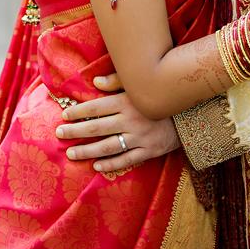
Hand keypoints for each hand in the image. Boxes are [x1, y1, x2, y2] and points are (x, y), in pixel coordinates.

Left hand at [55, 73, 179, 171]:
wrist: (190, 112)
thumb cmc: (160, 95)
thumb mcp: (140, 84)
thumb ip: (117, 81)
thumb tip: (95, 81)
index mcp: (127, 102)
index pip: (96, 107)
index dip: (78, 111)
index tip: (64, 114)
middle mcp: (130, 120)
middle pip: (97, 128)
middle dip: (76, 131)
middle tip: (59, 133)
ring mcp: (139, 138)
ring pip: (108, 147)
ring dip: (87, 151)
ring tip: (71, 153)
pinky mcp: (148, 151)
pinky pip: (126, 160)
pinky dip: (111, 165)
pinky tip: (96, 166)